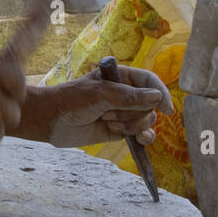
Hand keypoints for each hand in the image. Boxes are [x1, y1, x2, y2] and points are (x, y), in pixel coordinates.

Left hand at [17, 64, 173, 147]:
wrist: (50, 121)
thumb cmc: (72, 100)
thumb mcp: (101, 95)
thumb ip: (129, 97)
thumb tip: (156, 98)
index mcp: (121, 77)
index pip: (149, 81)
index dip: (160, 93)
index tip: (167, 108)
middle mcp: (125, 94)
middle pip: (149, 104)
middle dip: (135, 113)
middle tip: (110, 114)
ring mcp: (122, 112)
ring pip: (145, 120)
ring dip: (131, 125)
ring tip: (109, 123)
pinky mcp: (119, 130)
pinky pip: (140, 133)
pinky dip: (142, 136)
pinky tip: (141, 139)